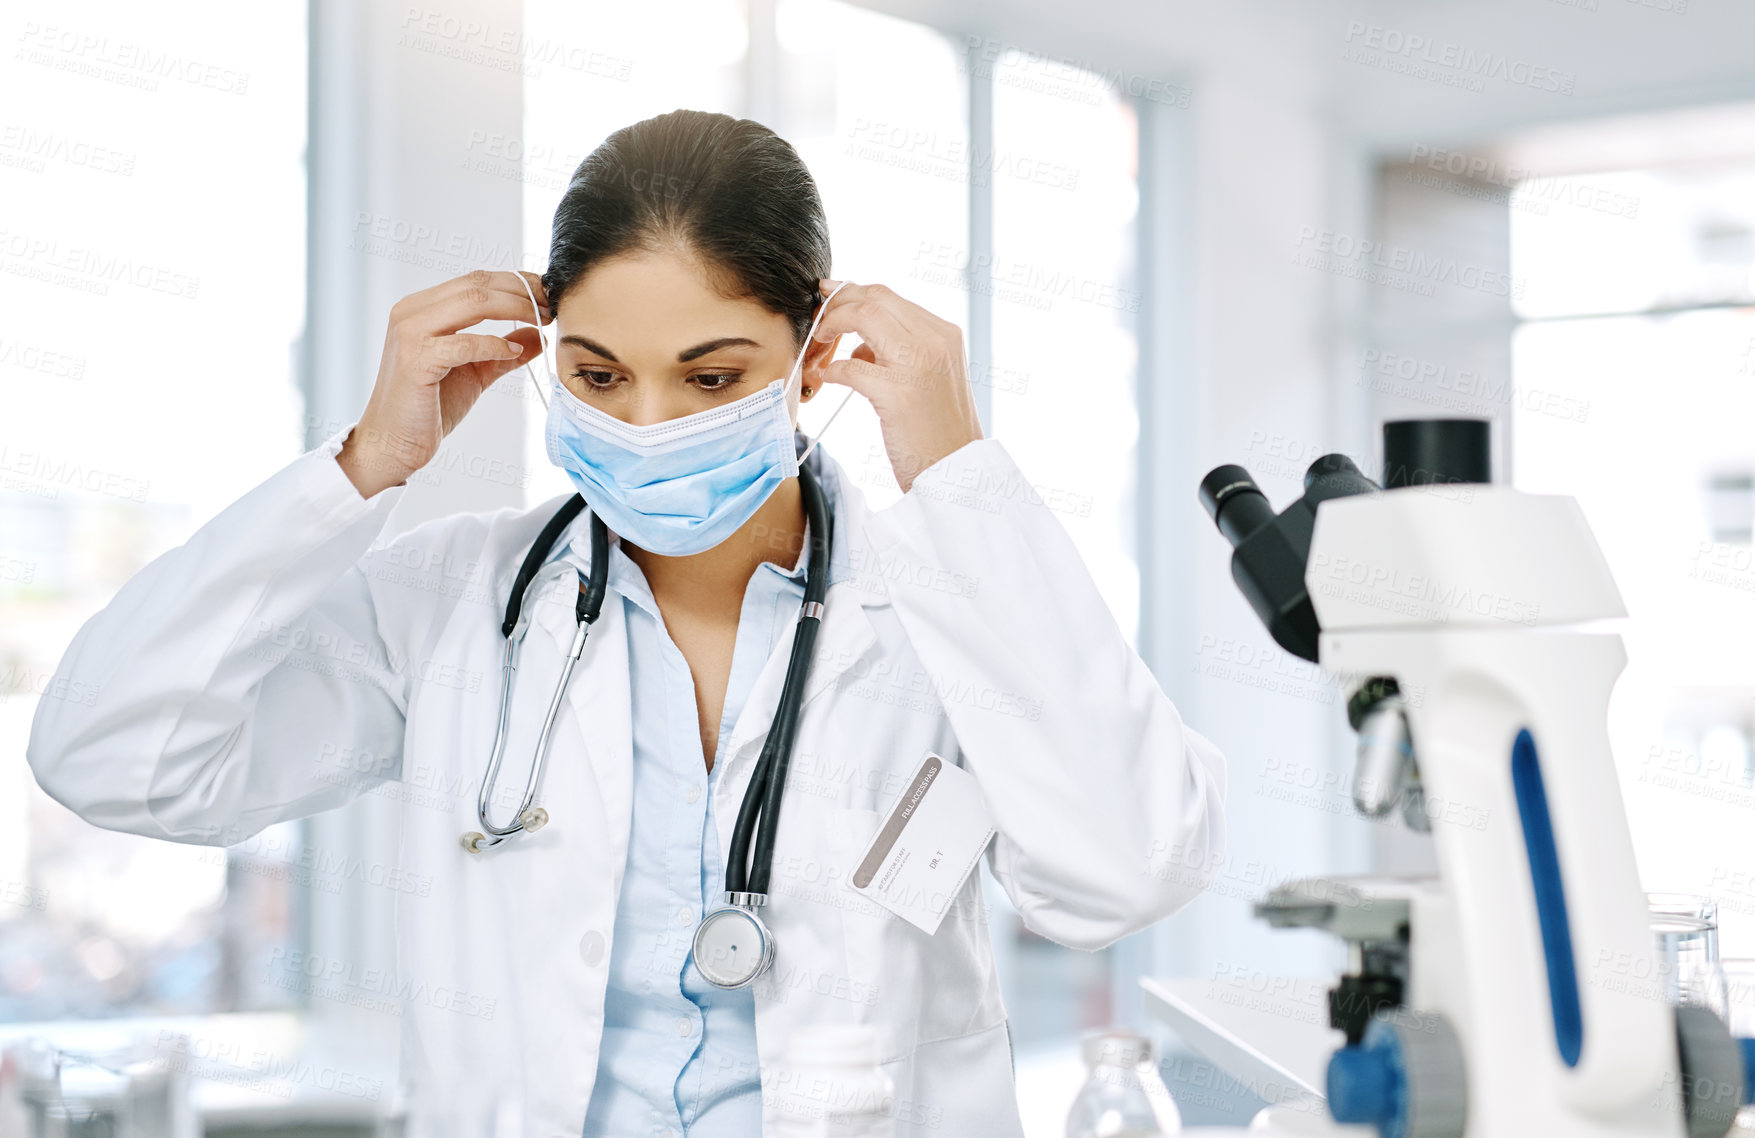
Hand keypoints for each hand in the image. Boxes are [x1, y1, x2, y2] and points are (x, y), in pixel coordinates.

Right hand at [337, 269, 550, 498]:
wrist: (392, 443)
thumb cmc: (428, 408)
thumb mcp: (474, 373)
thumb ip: (502, 352)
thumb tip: (538, 335)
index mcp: (421, 309)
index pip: (475, 280)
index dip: (515, 282)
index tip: (546, 293)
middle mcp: (412, 313)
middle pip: (477, 284)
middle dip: (521, 291)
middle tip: (550, 305)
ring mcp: (410, 334)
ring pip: (472, 302)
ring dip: (515, 309)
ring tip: (541, 321)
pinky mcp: (416, 361)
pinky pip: (464, 343)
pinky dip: (494, 345)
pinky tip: (513, 353)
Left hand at [807, 279, 983, 493]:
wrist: (958, 471)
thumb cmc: (938, 430)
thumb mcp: (931, 377)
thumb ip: (901, 351)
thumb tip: (858, 342)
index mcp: (945, 333)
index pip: (889, 295)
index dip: (852, 293)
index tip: (830, 299)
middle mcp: (935, 341)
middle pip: (873, 297)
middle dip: (837, 303)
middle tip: (819, 321)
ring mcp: (918, 365)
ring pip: (863, 316)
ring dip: (831, 326)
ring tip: (820, 347)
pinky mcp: (898, 394)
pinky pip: (850, 367)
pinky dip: (832, 370)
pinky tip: (827, 380)